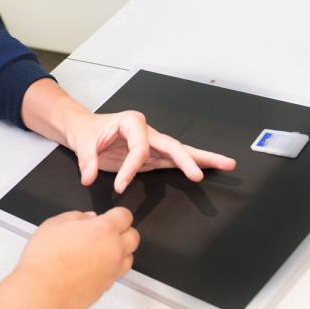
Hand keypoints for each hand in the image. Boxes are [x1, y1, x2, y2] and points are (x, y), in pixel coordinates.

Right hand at [9, 207, 139, 308]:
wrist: (42, 291)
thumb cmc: (45, 260)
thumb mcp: (53, 224)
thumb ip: (75, 217)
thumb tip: (86, 218)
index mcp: (103, 230)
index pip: (125, 216)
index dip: (116, 214)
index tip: (109, 215)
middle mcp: (114, 250)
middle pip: (134, 236)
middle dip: (123, 231)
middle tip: (105, 232)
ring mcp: (112, 271)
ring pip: (129, 257)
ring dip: (119, 251)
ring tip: (99, 250)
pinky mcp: (106, 287)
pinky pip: (116, 273)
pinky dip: (109, 268)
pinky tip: (92, 266)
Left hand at [63, 110, 235, 193]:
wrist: (84, 130)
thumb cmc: (86, 132)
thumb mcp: (82, 143)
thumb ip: (87, 161)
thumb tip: (89, 178)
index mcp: (132, 122)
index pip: (139, 148)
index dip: (130, 169)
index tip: (120, 186)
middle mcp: (147, 131)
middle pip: (172, 145)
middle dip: (188, 159)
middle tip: (199, 173)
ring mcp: (153, 143)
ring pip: (180, 151)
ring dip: (202, 159)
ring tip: (226, 164)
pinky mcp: (152, 156)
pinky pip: (173, 161)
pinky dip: (190, 165)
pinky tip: (207, 169)